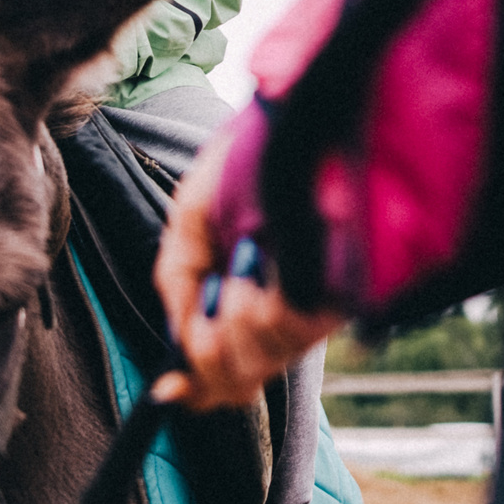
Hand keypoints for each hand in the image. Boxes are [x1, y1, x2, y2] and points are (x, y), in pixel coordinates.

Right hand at [154, 133, 343, 409]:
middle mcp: (280, 304)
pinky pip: (284, 335)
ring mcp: (311, 302)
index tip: (166, 391)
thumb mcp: (190, 219)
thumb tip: (178, 346)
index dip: (194, 386)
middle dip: (209, 363)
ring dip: (232, 327)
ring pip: (259, 361)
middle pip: (240, 377)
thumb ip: (177, 282)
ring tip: (242, 267)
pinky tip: (257, 268)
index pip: (223, 365)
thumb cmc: (248, 153)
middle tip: (204, 325)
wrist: (298, 112)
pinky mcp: (337, 295)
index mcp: (244, 291)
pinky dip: (255, 312)